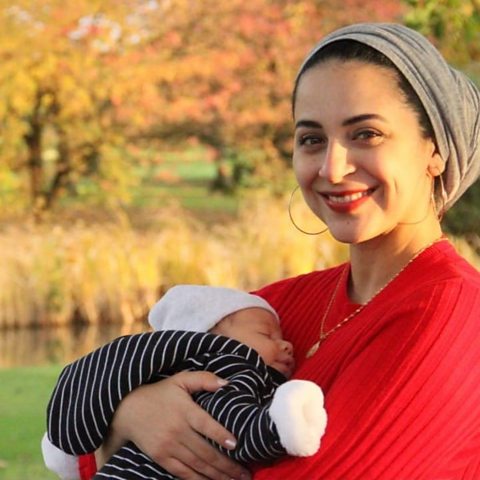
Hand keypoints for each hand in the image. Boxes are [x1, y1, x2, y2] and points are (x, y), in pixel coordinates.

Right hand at [109, 371, 250, 479]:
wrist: (128, 409)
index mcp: (183, 410)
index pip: (204, 424)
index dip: (220, 435)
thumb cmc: (159, 392)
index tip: (236, 445)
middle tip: (245, 474)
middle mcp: (176, 430)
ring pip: (196, 465)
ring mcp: (168, 446)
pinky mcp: (161, 458)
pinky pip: (182, 473)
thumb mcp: (180, 380)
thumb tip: (226, 383)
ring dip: (217, 476)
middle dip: (226, 465)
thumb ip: (204, 379)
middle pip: (204, 451)